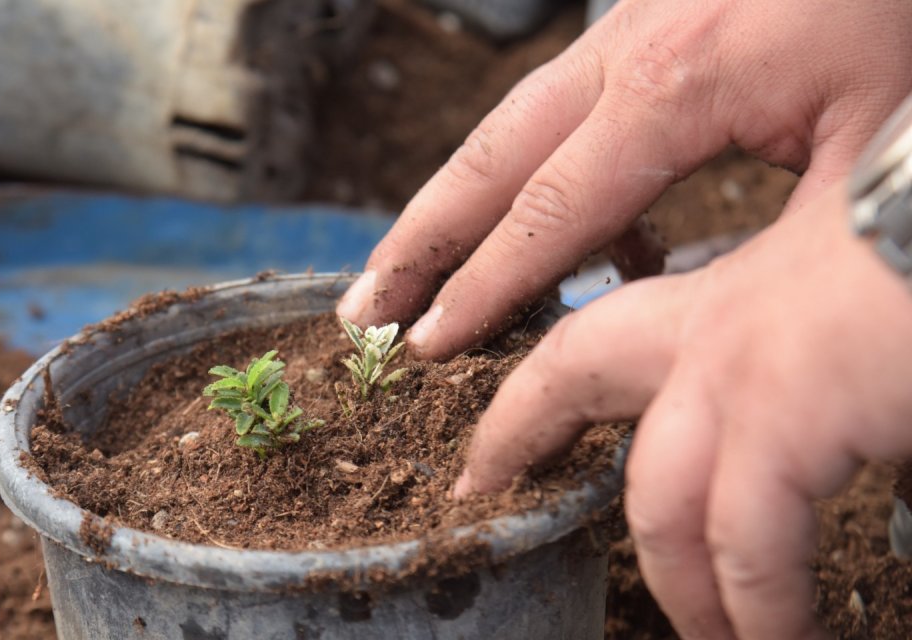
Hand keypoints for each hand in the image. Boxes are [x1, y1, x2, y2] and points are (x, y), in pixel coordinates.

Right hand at [337, 0, 911, 359]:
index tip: (425, 346)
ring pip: (511, 125)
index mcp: (678, 82)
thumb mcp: (878, 137)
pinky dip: (530, 176)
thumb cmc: (905, 18)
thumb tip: (718, 317)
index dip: (483, 288)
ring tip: (403, 270)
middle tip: (358, 309)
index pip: (550, 210)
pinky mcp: (651, 23)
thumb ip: (787, 231)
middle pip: (491, 157)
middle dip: (419, 240)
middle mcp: (630, 49)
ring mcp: (632, 28)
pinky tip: (552, 236)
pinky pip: (565, 108)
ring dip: (450, 202)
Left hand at [452, 184, 911, 637]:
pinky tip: (779, 637)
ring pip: (656, 499)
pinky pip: (742, 543)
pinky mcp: (787, 412)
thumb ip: (817, 371)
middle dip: (516, 427)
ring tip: (709, 637)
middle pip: (573, 370)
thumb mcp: (860, 306)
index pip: (600, 335)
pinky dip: (758, 608)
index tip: (498, 431)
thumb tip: (831, 428)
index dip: (537, 385)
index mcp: (740, 293)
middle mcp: (723, 320)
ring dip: (680, 584)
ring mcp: (743, 364)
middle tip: (479, 486)